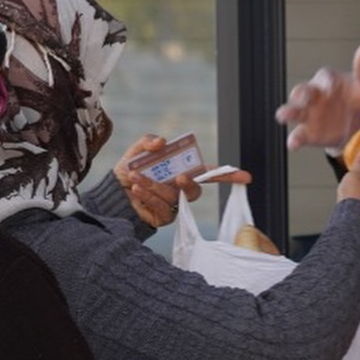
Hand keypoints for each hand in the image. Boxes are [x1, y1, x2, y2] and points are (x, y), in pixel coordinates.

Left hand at [113, 135, 252, 229]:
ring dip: (154, 186)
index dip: (229, 175)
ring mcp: (174, 205)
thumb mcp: (137, 152)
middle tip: (178, 177)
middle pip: (195, 190)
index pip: (211, 174)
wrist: (113, 193)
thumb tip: (162, 141)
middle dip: (188, 183)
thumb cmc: (129, 171)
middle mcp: (181, 189)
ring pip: (173, 197)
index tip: (245, 177)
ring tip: (135, 178)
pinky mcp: (163, 217)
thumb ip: (148, 141)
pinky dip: (148, 197)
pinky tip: (136, 189)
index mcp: (183, 171)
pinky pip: (162, 208)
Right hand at [275, 40, 359, 152]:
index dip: (327, 82)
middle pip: (303, 90)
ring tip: (283, 115)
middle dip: (301, 93)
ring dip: (288, 112)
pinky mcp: (307, 133)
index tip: (332, 86)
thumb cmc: (358, 101)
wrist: (357, 129)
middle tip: (301, 96)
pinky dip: (294, 139)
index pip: (325, 77)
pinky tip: (293, 143)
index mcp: (328, 81)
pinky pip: (299, 135)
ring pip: (294, 111)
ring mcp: (308, 114)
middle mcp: (314, 95)